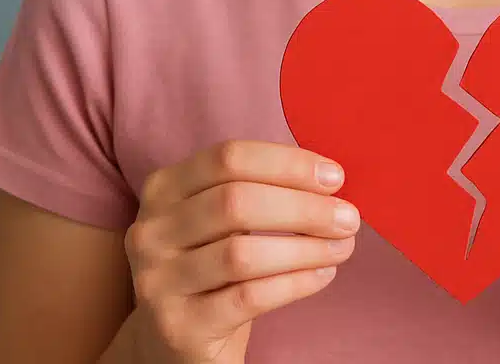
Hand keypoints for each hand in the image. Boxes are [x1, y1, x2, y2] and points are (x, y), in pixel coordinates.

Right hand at [122, 139, 360, 363]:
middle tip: (349, 218)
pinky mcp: (177, 326)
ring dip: (305, 248)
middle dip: (304, 208)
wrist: (173, 341)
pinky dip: (293, 284)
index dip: (287, 164)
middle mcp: (150, 231)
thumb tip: (328, 180)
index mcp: (164, 189)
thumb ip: (260, 191)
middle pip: (236, 202)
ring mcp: (157, 281)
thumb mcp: (220, 221)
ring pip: (241, 254)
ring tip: (343, 247)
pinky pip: (247, 297)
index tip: (335, 178)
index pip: (228, 158)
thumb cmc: (212, 268)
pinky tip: (322, 276)